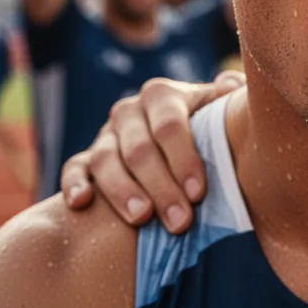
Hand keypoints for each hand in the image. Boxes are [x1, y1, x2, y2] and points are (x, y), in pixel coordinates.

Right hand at [60, 70, 245, 231]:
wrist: (178, 141)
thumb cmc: (209, 131)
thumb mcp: (221, 111)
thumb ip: (230, 98)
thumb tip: (233, 85)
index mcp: (163, 95)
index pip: (171, 125)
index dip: (184, 159)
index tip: (199, 193)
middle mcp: (130, 111)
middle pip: (140, 149)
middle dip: (161, 187)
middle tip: (179, 221)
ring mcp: (105, 135)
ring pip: (106, 160)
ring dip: (123, 192)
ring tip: (142, 220)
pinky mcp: (86, 159)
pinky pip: (74, 168)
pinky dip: (73, 184)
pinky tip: (81, 203)